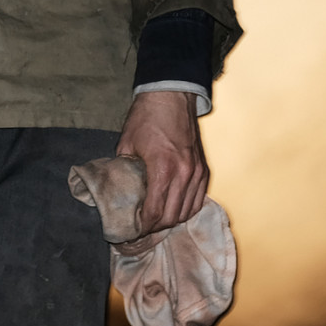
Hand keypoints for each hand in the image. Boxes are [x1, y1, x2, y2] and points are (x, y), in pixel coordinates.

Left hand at [116, 90, 208, 234]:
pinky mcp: (204, 169)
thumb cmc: (147, 117)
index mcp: (163, 169)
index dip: (143, 226)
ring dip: (172, 219)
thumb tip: (121, 190)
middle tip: (142, 228)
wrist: (171, 96)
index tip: (133, 230)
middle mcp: (184, 174)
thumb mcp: (127, 144)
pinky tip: (174, 209)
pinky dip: (187, 209)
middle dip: (156, 226)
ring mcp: (197, 172)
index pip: (155, 211)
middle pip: (172, 216)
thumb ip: (125, 170)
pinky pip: (199, 199)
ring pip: (188, 211)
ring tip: (157, 221)